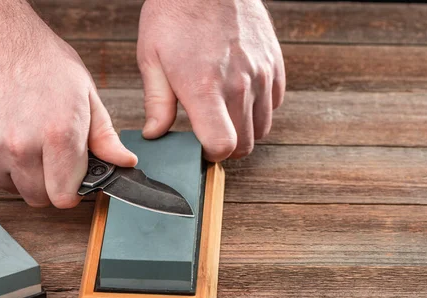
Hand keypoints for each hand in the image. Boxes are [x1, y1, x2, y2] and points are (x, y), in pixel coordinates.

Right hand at [0, 2, 136, 207]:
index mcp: (58, 134)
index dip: (72, 190)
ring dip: (22, 174)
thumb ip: (105, 137)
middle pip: (39, 198)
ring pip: (13, 188)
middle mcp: (21, 146)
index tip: (72, 179)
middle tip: (50, 156)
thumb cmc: (44, 65)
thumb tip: (125, 162)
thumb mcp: (86, 96)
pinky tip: (5, 138)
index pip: (64, 197)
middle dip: (49, 184)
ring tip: (26, 140)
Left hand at [137, 0, 285, 160]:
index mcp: (205, 88)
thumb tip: (155, 134)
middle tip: (210, 133)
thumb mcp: (151, 57)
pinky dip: (260, 108)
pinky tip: (241, 96)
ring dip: (245, 130)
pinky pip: (275, 102)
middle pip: (245, 145)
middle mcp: (239, 84)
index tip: (199, 147)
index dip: (210, 154)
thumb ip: (157, 103)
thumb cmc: (176, 14)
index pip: (223, 146)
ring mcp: (262, 73)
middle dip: (227, 147)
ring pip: (263, 128)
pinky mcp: (274, 63)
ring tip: (225, 115)